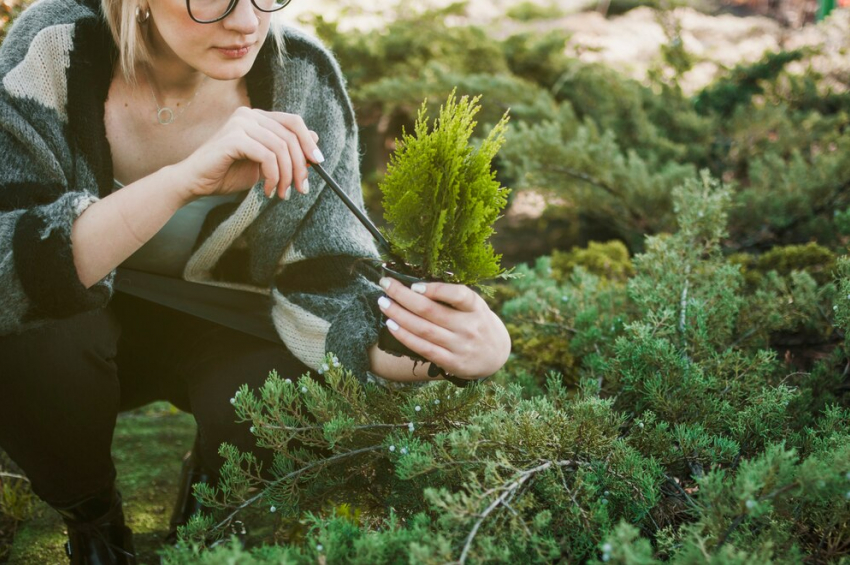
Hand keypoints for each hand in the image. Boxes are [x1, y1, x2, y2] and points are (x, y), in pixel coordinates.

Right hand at [176, 107, 323, 201]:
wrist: (195, 182)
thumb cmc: (227, 174)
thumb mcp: (264, 164)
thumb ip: (285, 152)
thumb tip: (316, 141)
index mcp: (257, 118)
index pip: (293, 122)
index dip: (309, 142)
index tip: (319, 164)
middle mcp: (249, 115)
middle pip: (291, 136)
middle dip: (300, 166)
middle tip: (301, 188)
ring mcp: (241, 123)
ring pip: (281, 148)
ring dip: (286, 176)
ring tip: (281, 193)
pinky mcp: (234, 137)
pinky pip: (267, 156)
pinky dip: (273, 176)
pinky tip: (268, 189)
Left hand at [377, 277, 511, 379]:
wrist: (495, 355)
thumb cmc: (477, 323)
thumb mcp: (474, 306)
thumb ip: (453, 297)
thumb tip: (416, 284)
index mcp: (476, 307)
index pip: (459, 295)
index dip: (436, 289)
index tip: (414, 285)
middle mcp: (469, 327)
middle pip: (431, 311)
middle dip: (403, 296)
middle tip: (385, 285)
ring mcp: (460, 346)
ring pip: (423, 329)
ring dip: (399, 315)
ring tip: (383, 303)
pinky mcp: (452, 362)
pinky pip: (423, 348)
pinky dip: (405, 336)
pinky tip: (391, 325)